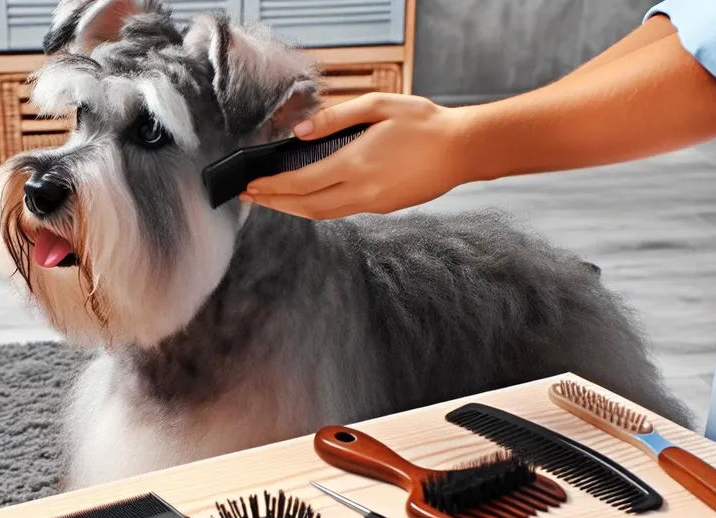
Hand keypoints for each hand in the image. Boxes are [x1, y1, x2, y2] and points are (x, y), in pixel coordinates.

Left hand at [243, 93, 468, 218]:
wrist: (463, 149)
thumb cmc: (424, 123)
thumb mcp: (377, 106)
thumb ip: (334, 118)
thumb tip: (299, 131)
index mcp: (356, 164)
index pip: (301, 183)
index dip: (273, 187)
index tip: (253, 185)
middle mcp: (362, 191)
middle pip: (306, 206)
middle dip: (275, 203)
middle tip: (252, 197)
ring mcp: (373, 204)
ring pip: (323, 214)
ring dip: (294, 209)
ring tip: (274, 201)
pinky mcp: (384, 207)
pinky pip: (342, 211)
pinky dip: (319, 207)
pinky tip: (310, 198)